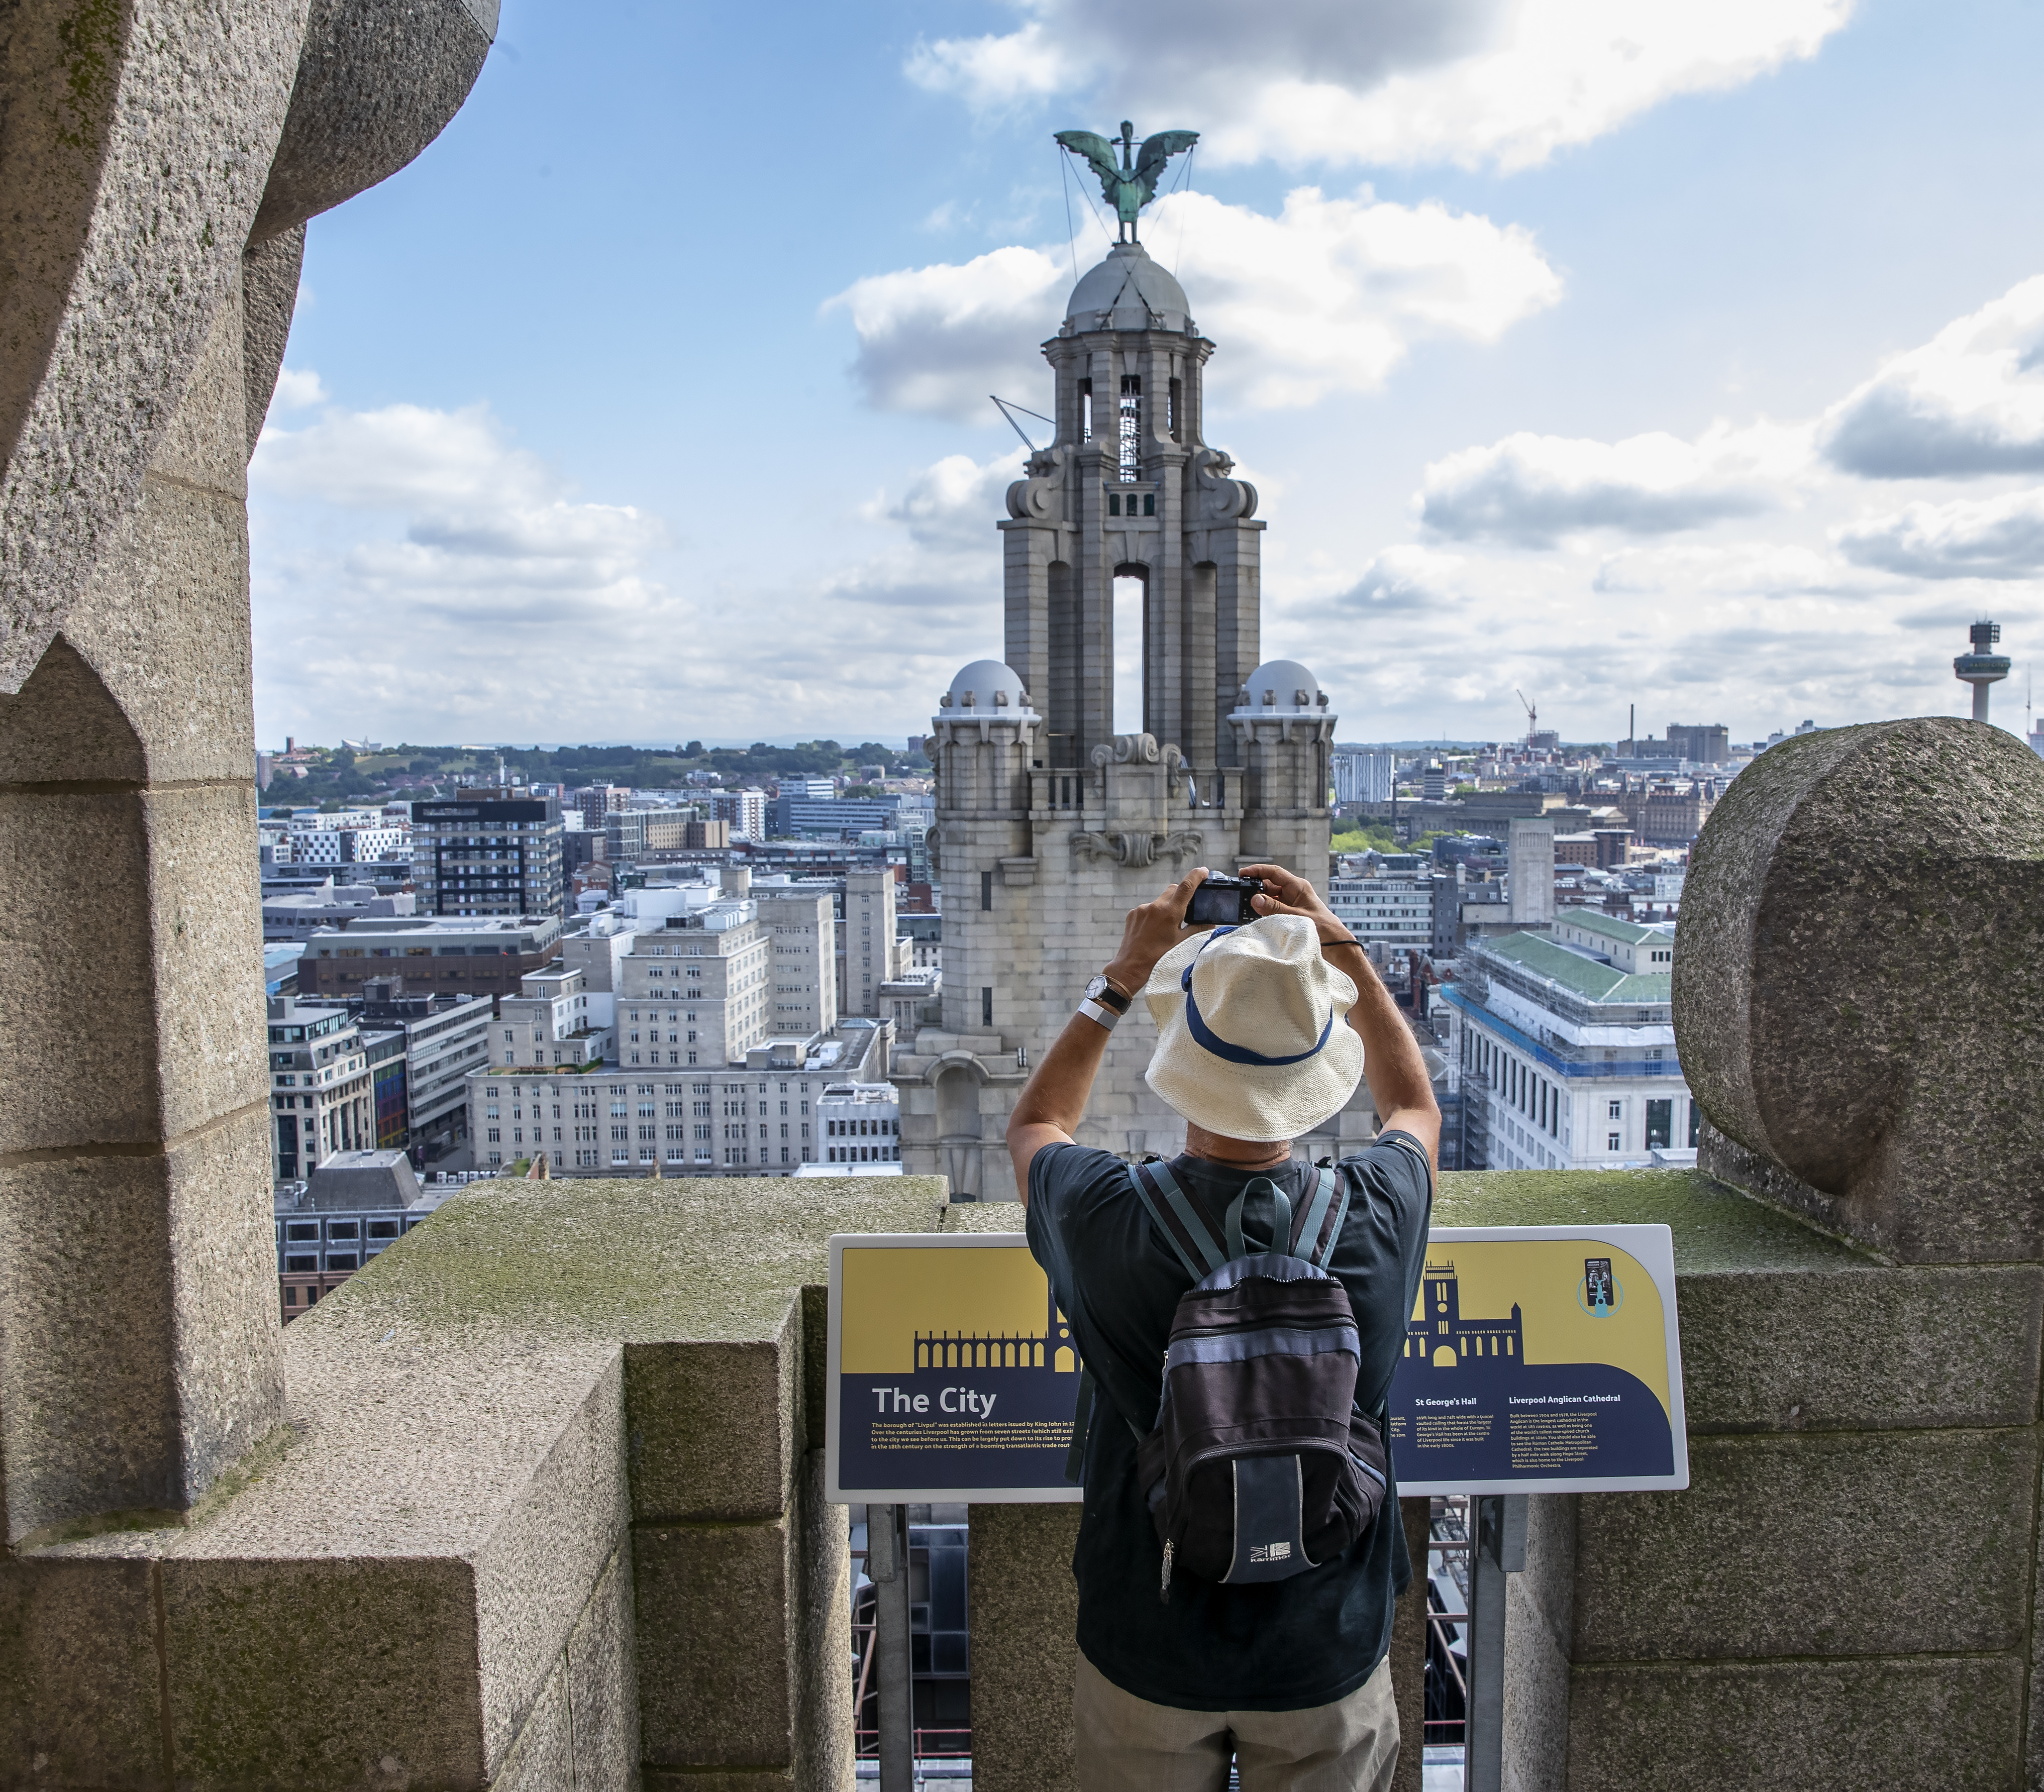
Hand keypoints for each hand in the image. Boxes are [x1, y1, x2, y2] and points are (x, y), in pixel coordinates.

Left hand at [1104, 865, 1211, 996]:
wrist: (1131, 966)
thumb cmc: (1158, 957)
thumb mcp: (1181, 942)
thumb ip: (1197, 928)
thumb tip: (1210, 922)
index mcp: (1170, 912)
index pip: (1186, 886)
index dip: (1197, 875)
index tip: (1204, 871)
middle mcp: (1155, 906)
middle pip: (1173, 889)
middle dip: (1182, 894)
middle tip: (1186, 908)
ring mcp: (1142, 909)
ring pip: (1160, 899)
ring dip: (1167, 906)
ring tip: (1167, 925)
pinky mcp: (1133, 913)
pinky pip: (1148, 908)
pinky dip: (1154, 914)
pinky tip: (1153, 929)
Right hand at [1241, 862, 1354, 946]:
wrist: (1335, 943)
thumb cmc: (1323, 927)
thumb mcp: (1296, 916)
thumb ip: (1275, 908)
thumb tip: (1255, 899)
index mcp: (1298, 886)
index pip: (1274, 872)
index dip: (1257, 871)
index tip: (1243, 873)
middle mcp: (1293, 892)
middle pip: (1269, 885)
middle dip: (1256, 889)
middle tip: (1242, 896)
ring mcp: (1290, 903)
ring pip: (1269, 898)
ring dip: (1260, 902)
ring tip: (1248, 908)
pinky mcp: (1289, 914)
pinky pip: (1273, 909)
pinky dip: (1264, 912)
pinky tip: (1258, 917)